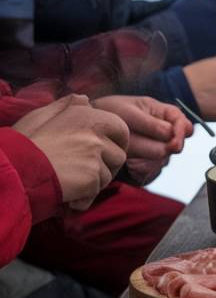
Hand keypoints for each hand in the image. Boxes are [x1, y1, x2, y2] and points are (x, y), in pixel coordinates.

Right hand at [13, 95, 129, 209]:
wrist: (12, 170)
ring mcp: (95, 155)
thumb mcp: (41, 116)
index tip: (105, 153)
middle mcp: (96, 132)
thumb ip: (66, 106)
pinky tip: (67, 194)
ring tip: (70, 181)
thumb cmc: (23, 144)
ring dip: (93, 183)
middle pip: (118, 155)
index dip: (116, 143)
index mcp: (88, 115)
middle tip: (88, 173)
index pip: (121, 129)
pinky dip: (83, 198)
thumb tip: (86, 99)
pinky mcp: (92, 176)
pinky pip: (95, 192)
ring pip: (108, 175)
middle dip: (107, 167)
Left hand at [93, 96, 193, 185]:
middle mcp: (166, 133)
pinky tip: (127, 163)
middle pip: (174, 147)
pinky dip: (138, 170)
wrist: (93, 125)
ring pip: (162, 161)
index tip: (172, 144)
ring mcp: (157, 149)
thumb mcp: (129, 112)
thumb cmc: (111, 111)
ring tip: (127, 155)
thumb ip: (152, 124)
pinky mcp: (147, 163)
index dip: (181, 135)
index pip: (185, 127)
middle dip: (156, 149)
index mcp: (166, 115)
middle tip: (135, 146)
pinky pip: (150, 172)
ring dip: (145, 161)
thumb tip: (172, 134)